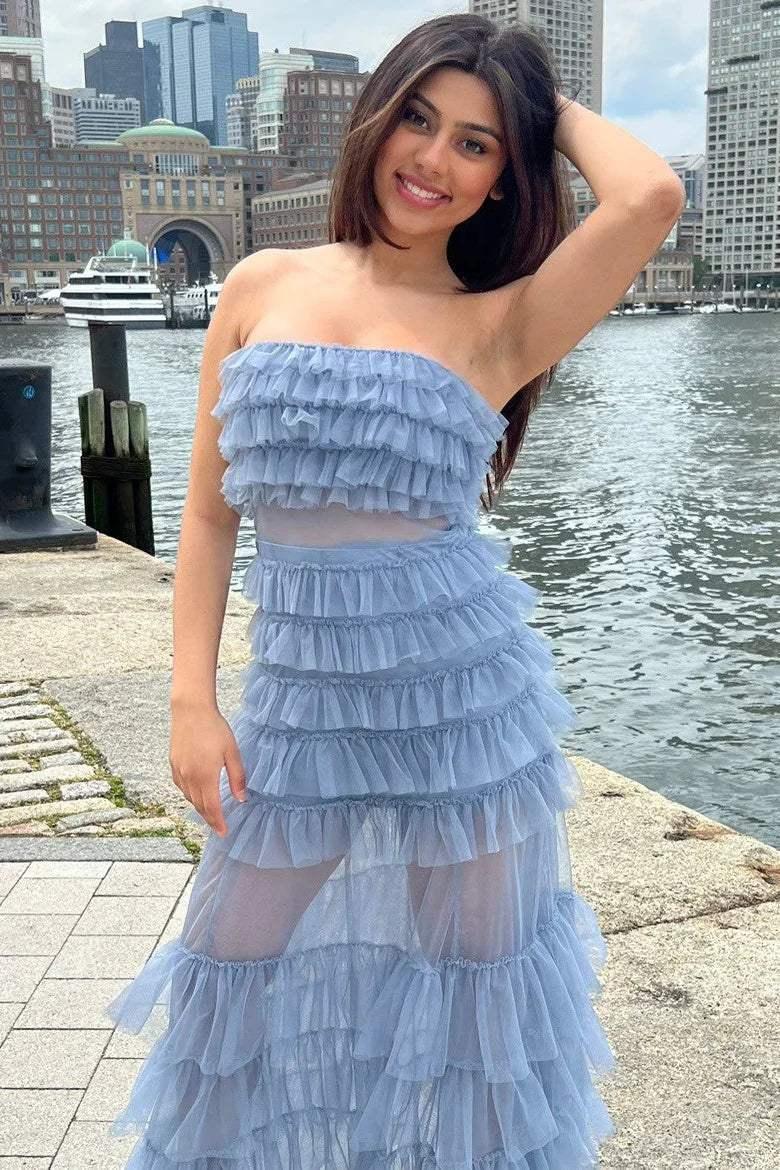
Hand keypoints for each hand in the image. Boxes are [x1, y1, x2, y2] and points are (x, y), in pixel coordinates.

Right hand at [169, 702, 246, 836]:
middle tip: (219, 827)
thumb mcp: (232, 752)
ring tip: (211, 813)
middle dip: (210, 819)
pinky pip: (182, 788)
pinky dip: (191, 796)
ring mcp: (179, 771)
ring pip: (190, 798)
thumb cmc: (214, 728)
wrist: (191, 710)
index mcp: (206, 776)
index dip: (218, 822)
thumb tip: (241, 798)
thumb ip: (237, 777)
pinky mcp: (173, 765)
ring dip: (200, 808)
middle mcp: (189, 777)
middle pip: (200, 806)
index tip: (224, 832)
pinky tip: (198, 794)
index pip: (212, 807)